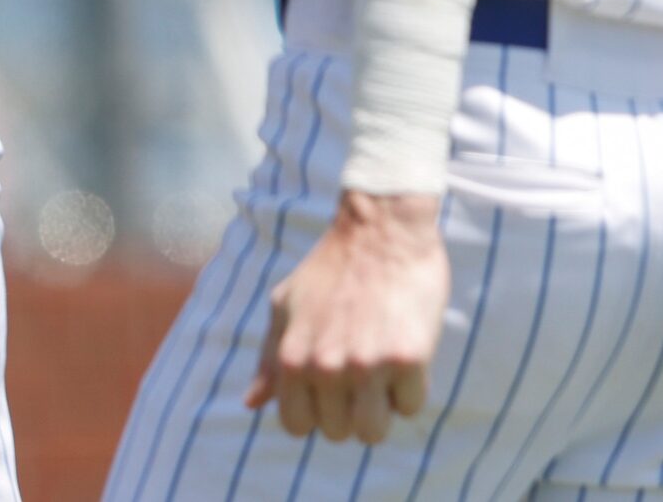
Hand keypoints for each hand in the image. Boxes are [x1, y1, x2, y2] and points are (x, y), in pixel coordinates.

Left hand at [245, 189, 447, 442]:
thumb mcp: (285, 305)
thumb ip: (269, 357)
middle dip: (349, 407)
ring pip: (374, 431)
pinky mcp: (408, 358)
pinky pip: (411, 406)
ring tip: (381, 368)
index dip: (314, 412)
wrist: (381, 230)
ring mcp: (367, 364)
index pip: (296, 426)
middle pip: (338, 433)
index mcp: (291, 357)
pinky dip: (411, 387)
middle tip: (359, 367)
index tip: (328, 388)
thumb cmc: (330, 268)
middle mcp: (326, 366)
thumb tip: (251, 402)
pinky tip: (404, 351)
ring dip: (381, 407)